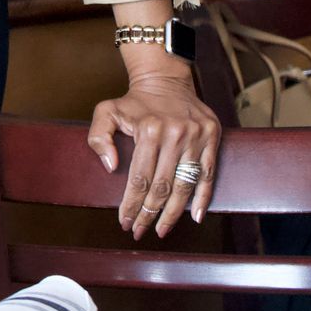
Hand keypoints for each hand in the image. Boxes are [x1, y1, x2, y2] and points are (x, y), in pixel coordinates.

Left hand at [87, 69, 220, 239]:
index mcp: (148, 130)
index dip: (131, 204)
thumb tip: (111, 167)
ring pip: (184, 185)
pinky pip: (208, 174)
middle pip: (162, 186)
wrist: (165, 79)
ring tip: (162, 230)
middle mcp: (174, 134)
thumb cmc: (133, 101)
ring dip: (173, 213)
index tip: (125, 222)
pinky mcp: (212, 137)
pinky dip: (203, 197)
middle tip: (140, 231)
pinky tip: (195, 216)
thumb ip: (99, 137)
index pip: (139, 178)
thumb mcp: (106, 111)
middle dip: (149, 213)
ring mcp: (196, 136)